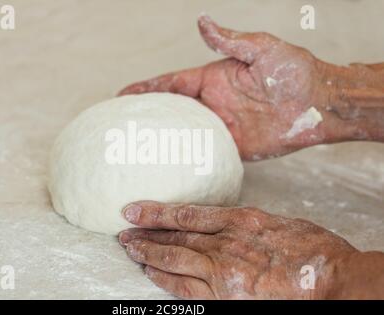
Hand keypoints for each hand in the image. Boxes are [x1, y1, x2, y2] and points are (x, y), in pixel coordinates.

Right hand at [119, 15, 343, 159]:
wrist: (320, 103)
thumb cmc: (293, 71)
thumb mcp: (260, 49)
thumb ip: (229, 40)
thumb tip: (202, 21)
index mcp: (213, 79)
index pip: (171, 85)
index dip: (146, 89)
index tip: (123, 95)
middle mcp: (213, 103)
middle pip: (172, 112)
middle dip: (148, 118)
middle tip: (122, 127)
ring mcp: (222, 126)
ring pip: (185, 135)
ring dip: (163, 142)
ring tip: (136, 151)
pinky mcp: (234, 147)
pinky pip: (206, 153)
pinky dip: (188, 159)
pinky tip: (170, 166)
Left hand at [119, 201, 357, 298]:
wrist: (332, 281)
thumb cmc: (313, 250)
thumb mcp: (279, 223)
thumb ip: (248, 223)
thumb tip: (228, 223)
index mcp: (240, 220)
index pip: (186, 215)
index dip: (157, 212)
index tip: (135, 209)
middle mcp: (225, 244)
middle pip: (175, 238)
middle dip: (146, 234)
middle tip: (123, 231)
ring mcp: (222, 271)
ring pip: (174, 261)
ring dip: (148, 255)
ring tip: (129, 248)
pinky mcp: (224, 297)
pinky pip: (185, 288)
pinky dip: (164, 280)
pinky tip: (150, 274)